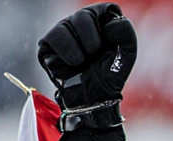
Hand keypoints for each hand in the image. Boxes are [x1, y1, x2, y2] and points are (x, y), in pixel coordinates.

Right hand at [38, 3, 136, 140]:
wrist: (94, 99)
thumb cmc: (110, 74)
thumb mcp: (126, 52)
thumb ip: (125, 30)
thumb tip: (107, 24)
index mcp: (99, 19)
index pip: (104, 9)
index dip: (108, 30)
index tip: (108, 47)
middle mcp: (79, 21)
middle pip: (82, 16)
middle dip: (92, 42)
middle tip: (94, 56)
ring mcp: (61, 32)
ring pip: (63, 29)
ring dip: (77, 53)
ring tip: (82, 64)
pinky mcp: (46, 47)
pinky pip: (51, 44)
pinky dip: (64, 60)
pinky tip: (71, 68)